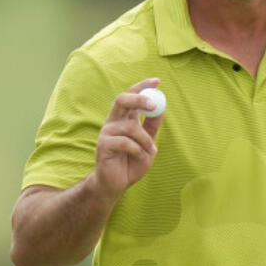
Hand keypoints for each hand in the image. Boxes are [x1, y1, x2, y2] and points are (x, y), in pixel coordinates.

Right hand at [93, 78, 164, 199]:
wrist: (116, 185)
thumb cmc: (131, 163)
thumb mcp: (148, 144)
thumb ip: (152, 127)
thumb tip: (161, 108)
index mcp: (123, 119)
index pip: (130, 95)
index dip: (143, 86)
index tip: (158, 81)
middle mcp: (113, 122)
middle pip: (122, 100)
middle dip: (138, 98)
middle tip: (153, 103)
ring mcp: (106, 133)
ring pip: (130, 127)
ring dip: (145, 140)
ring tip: (148, 151)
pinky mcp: (103, 145)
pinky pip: (125, 142)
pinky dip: (137, 150)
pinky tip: (138, 157)